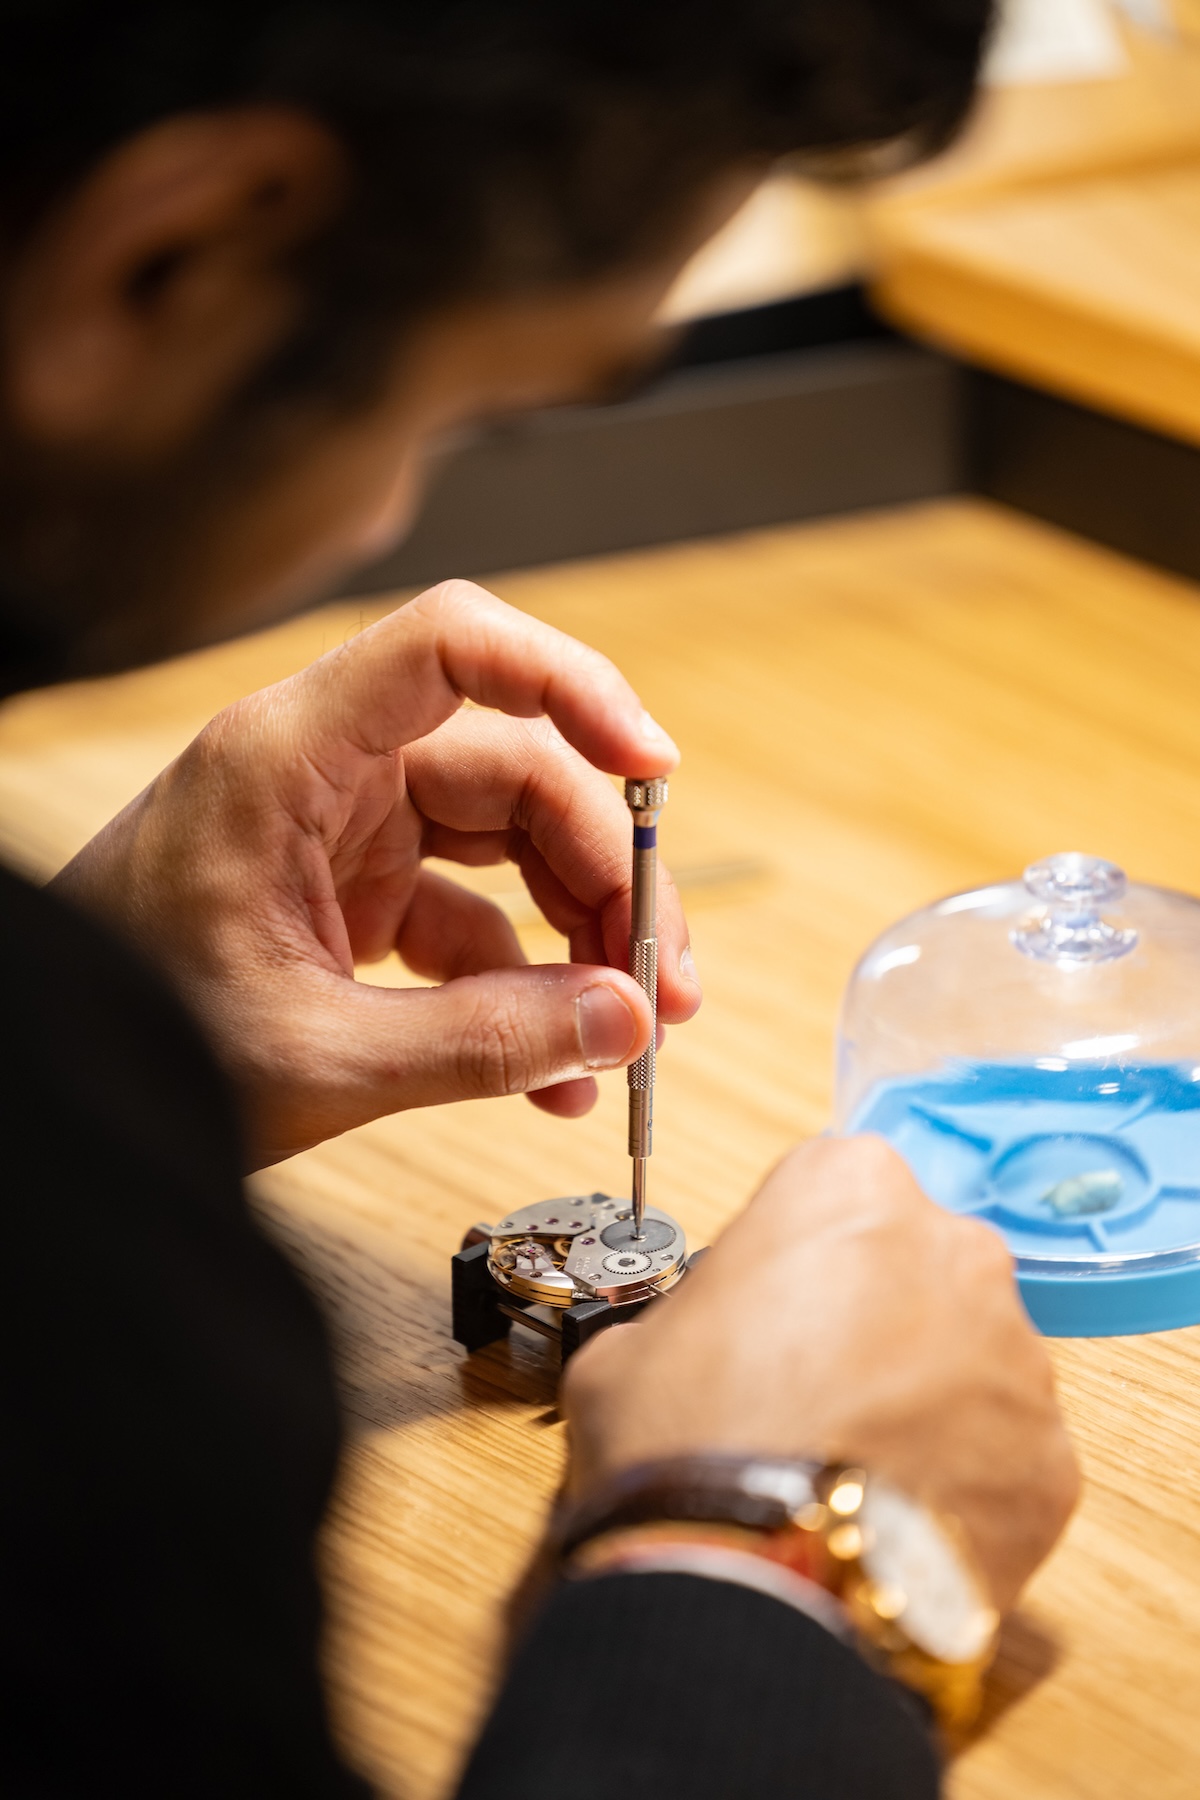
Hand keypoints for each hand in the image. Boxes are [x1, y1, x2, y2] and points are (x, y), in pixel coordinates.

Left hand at [52, 579, 700, 1164]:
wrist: (48, 1075)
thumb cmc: (129, 1038)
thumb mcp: (315, 1056)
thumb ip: (481, 1044)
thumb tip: (625, 1025)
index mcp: (288, 759)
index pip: (451, 646)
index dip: (570, 682)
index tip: (651, 766)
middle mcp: (324, 771)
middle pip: (514, 767)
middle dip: (605, 871)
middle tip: (662, 979)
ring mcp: (343, 830)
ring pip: (508, 841)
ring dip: (583, 929)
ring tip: (632, 1028)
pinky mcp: (353, 892)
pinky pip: (472, 917)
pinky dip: (526, 985)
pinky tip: (561, 1067)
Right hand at [562, 1136, 1078, 1610]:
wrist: (749, 1582)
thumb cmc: (684, 1440)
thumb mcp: (633, 1342)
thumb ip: (694, 1313)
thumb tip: (707, 1348)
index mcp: (850, 1189)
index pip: (838, 1189)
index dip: (800, 1252)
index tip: (775, 1306)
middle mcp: (954, 1250)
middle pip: (919, 1265)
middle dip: (878, 1316)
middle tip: (811, 1389)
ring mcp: (1017, 1356)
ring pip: (973, 1360)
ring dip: (926, 1400)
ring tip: (848, 1468)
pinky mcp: (1052, 1460)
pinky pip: (1006, 1455)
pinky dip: (962, 1483)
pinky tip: (892, 1520)